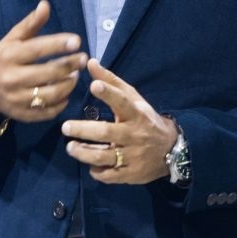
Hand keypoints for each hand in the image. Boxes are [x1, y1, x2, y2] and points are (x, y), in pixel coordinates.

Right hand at [0, 0, 86, 121]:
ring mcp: (15, 99)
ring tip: (75, 76)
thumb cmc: (4, 58)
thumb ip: (31, 23)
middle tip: (83, 59)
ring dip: (68, 85)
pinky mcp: (21, 114)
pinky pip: (46, 112)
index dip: (58, 44)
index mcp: (9, 56)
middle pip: (48, 73)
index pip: (37, 49)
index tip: (77, 41)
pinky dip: (60, 104)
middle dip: (70, 65)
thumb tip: (45, 4)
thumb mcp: (13, 38)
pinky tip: (66, 94)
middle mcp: (11, 78)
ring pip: (50, 94)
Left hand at [61, 59, 176, 184]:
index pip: (122, 101)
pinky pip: (110, 175)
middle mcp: (135, 134)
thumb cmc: (145, 119)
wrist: (171, 148)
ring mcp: (133, 156)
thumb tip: (90, 62)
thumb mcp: (133, 98)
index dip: (108, 93)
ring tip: (70, 147)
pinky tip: (89, 165)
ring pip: (104, 156)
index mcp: (136, 113)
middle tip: (65, 127)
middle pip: (106, 132)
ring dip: (83, 152)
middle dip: (83, 130)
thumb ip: (111, 82)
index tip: (94, 85)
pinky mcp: (132, 174)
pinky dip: (97, 171)